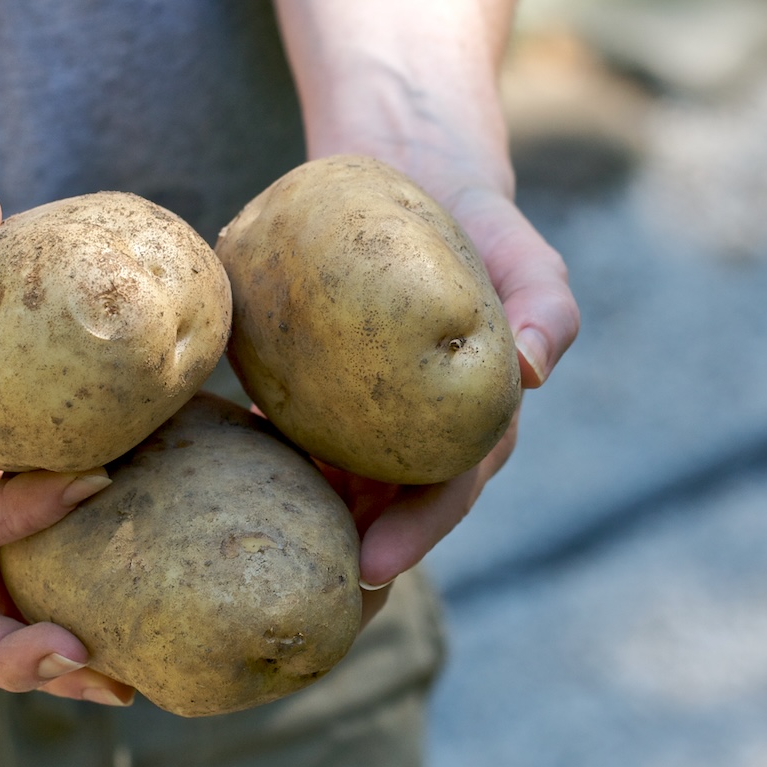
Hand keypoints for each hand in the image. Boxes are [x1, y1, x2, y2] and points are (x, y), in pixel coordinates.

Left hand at [269, 0, 580, 600]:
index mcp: (470, 421)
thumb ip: (546, 306)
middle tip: (298, 590)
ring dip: (297, 515)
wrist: (414, 176)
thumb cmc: (478, 222)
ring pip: (331, 481)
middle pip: (380, 507)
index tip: (370, 568)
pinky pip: (289, 430)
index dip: (415, 533)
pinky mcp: (318, 385)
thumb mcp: (525, 254)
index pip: (445, 491)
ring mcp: (365, 412)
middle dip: (343, 551)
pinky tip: (220, 469)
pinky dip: (263, 454)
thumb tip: (529, 370)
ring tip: (245, 548)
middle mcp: (415, 429)